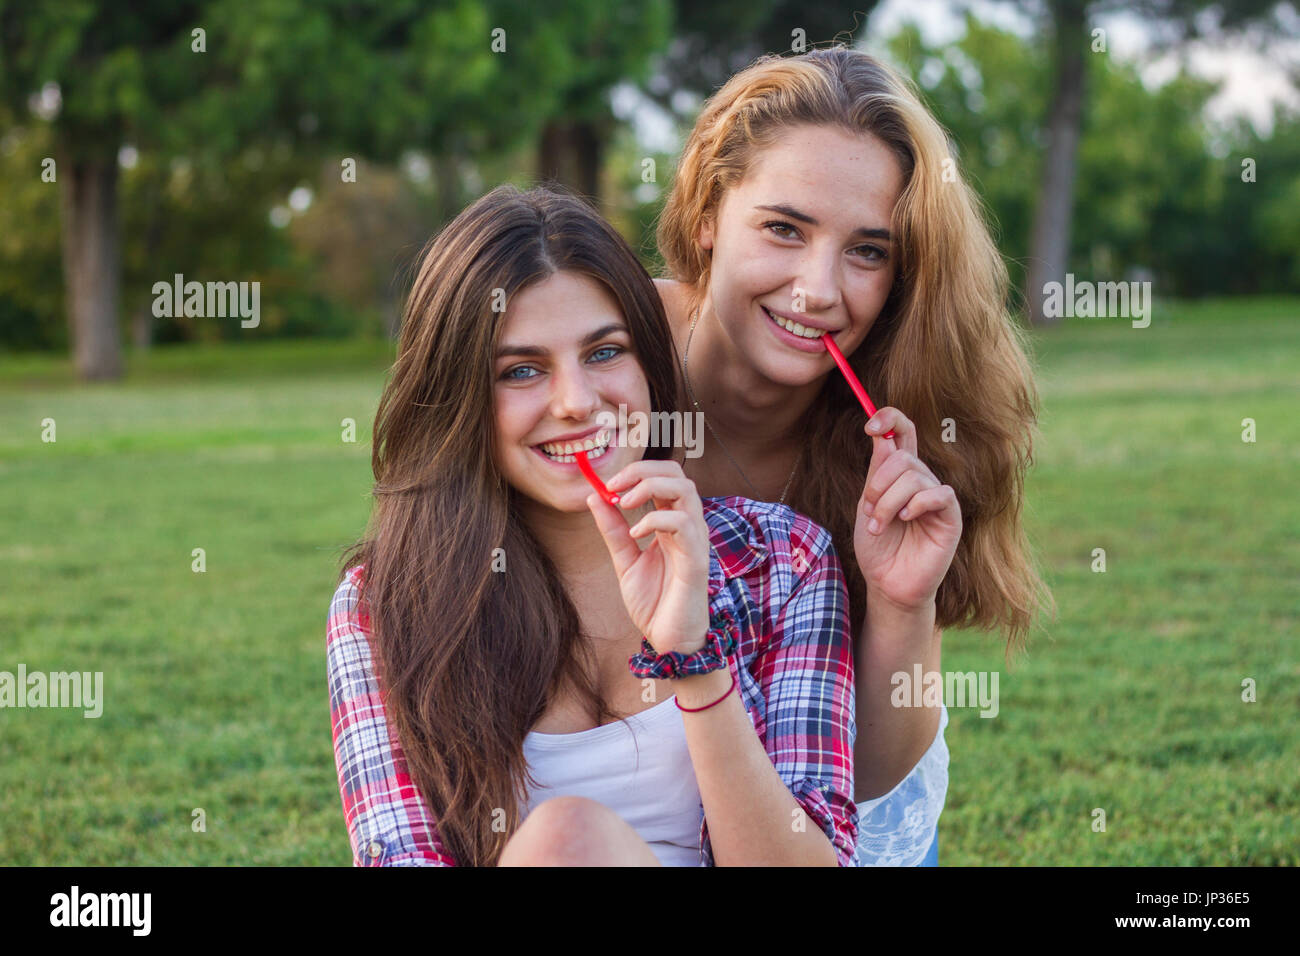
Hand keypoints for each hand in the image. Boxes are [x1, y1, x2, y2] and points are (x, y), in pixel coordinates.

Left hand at [587, 459, 710, 655]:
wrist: (668, 640)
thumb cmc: (655, 602)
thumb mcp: (624, 560)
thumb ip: (613, 529)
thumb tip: (595, 496)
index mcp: (672, 522)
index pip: (664, 477)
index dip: (636, 471)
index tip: (606, 483)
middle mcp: (687, 526)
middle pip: (677, 474)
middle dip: (643, 470)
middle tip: (613, 486)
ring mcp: (695, 541)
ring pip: (686, 490)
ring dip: (650, 487)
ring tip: (624, 503)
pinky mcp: (697, 560)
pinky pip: (684, 525)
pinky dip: (656, 520)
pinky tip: (636, 535)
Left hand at [855, 407, 961, 612]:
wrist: (887, 585)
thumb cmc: (877, 548)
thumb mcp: (867, 505)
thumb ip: (876, 473)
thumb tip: (883, 434)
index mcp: (900, 475)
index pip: (903, 432)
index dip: (890, 418)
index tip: (871, 426)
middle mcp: (921, 482)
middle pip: (903, 457)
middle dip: (878, 484)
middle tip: (869, 511)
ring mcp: (937, 498)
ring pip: (914, 476)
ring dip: (887, 502)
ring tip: (878, 525)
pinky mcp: (950, 517)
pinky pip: (938, 494)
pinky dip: (915, 505)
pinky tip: (905, 520)